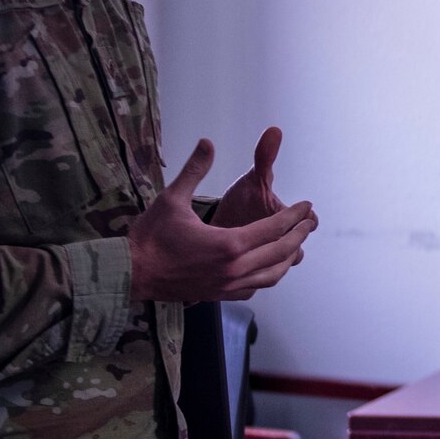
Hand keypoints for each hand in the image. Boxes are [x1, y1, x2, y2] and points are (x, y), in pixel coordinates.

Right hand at [129, 139, 317, 302]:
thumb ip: (194, 170)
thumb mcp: (171, 198)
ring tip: (296, 246)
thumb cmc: (150, 236)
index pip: (274, 229)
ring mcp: (228, 286)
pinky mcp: (219, 296)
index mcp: (229, 244)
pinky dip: (267, 276)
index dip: (294, 216)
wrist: (130, 274)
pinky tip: (268, 268)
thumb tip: (206, 142)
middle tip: (309, 223)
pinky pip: (254, 288)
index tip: (307, 206)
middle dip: (298, 236)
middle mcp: (234, 268)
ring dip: (287, 259)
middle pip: (281, 253)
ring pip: (271, 276)